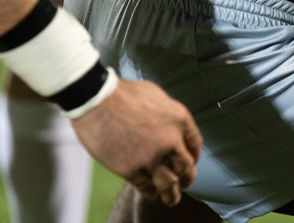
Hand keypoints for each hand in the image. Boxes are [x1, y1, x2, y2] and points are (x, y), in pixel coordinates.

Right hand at [70, 78, 200, 207]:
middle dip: (187, 178)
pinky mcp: (130, 169)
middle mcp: (171, 141)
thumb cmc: (125, 94)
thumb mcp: (158, 97)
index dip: (194, 155)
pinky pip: (146, 187)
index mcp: (180, 119)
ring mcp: (151, 157)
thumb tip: (172, 129)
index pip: (196, 144)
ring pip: (169, 184)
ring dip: (172, 194)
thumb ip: (169, 116)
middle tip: (185, 182)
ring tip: (172, 199)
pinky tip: (151, 193)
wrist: (98, 101)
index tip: (191, 161)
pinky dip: (150, 192)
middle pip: (186, 167)